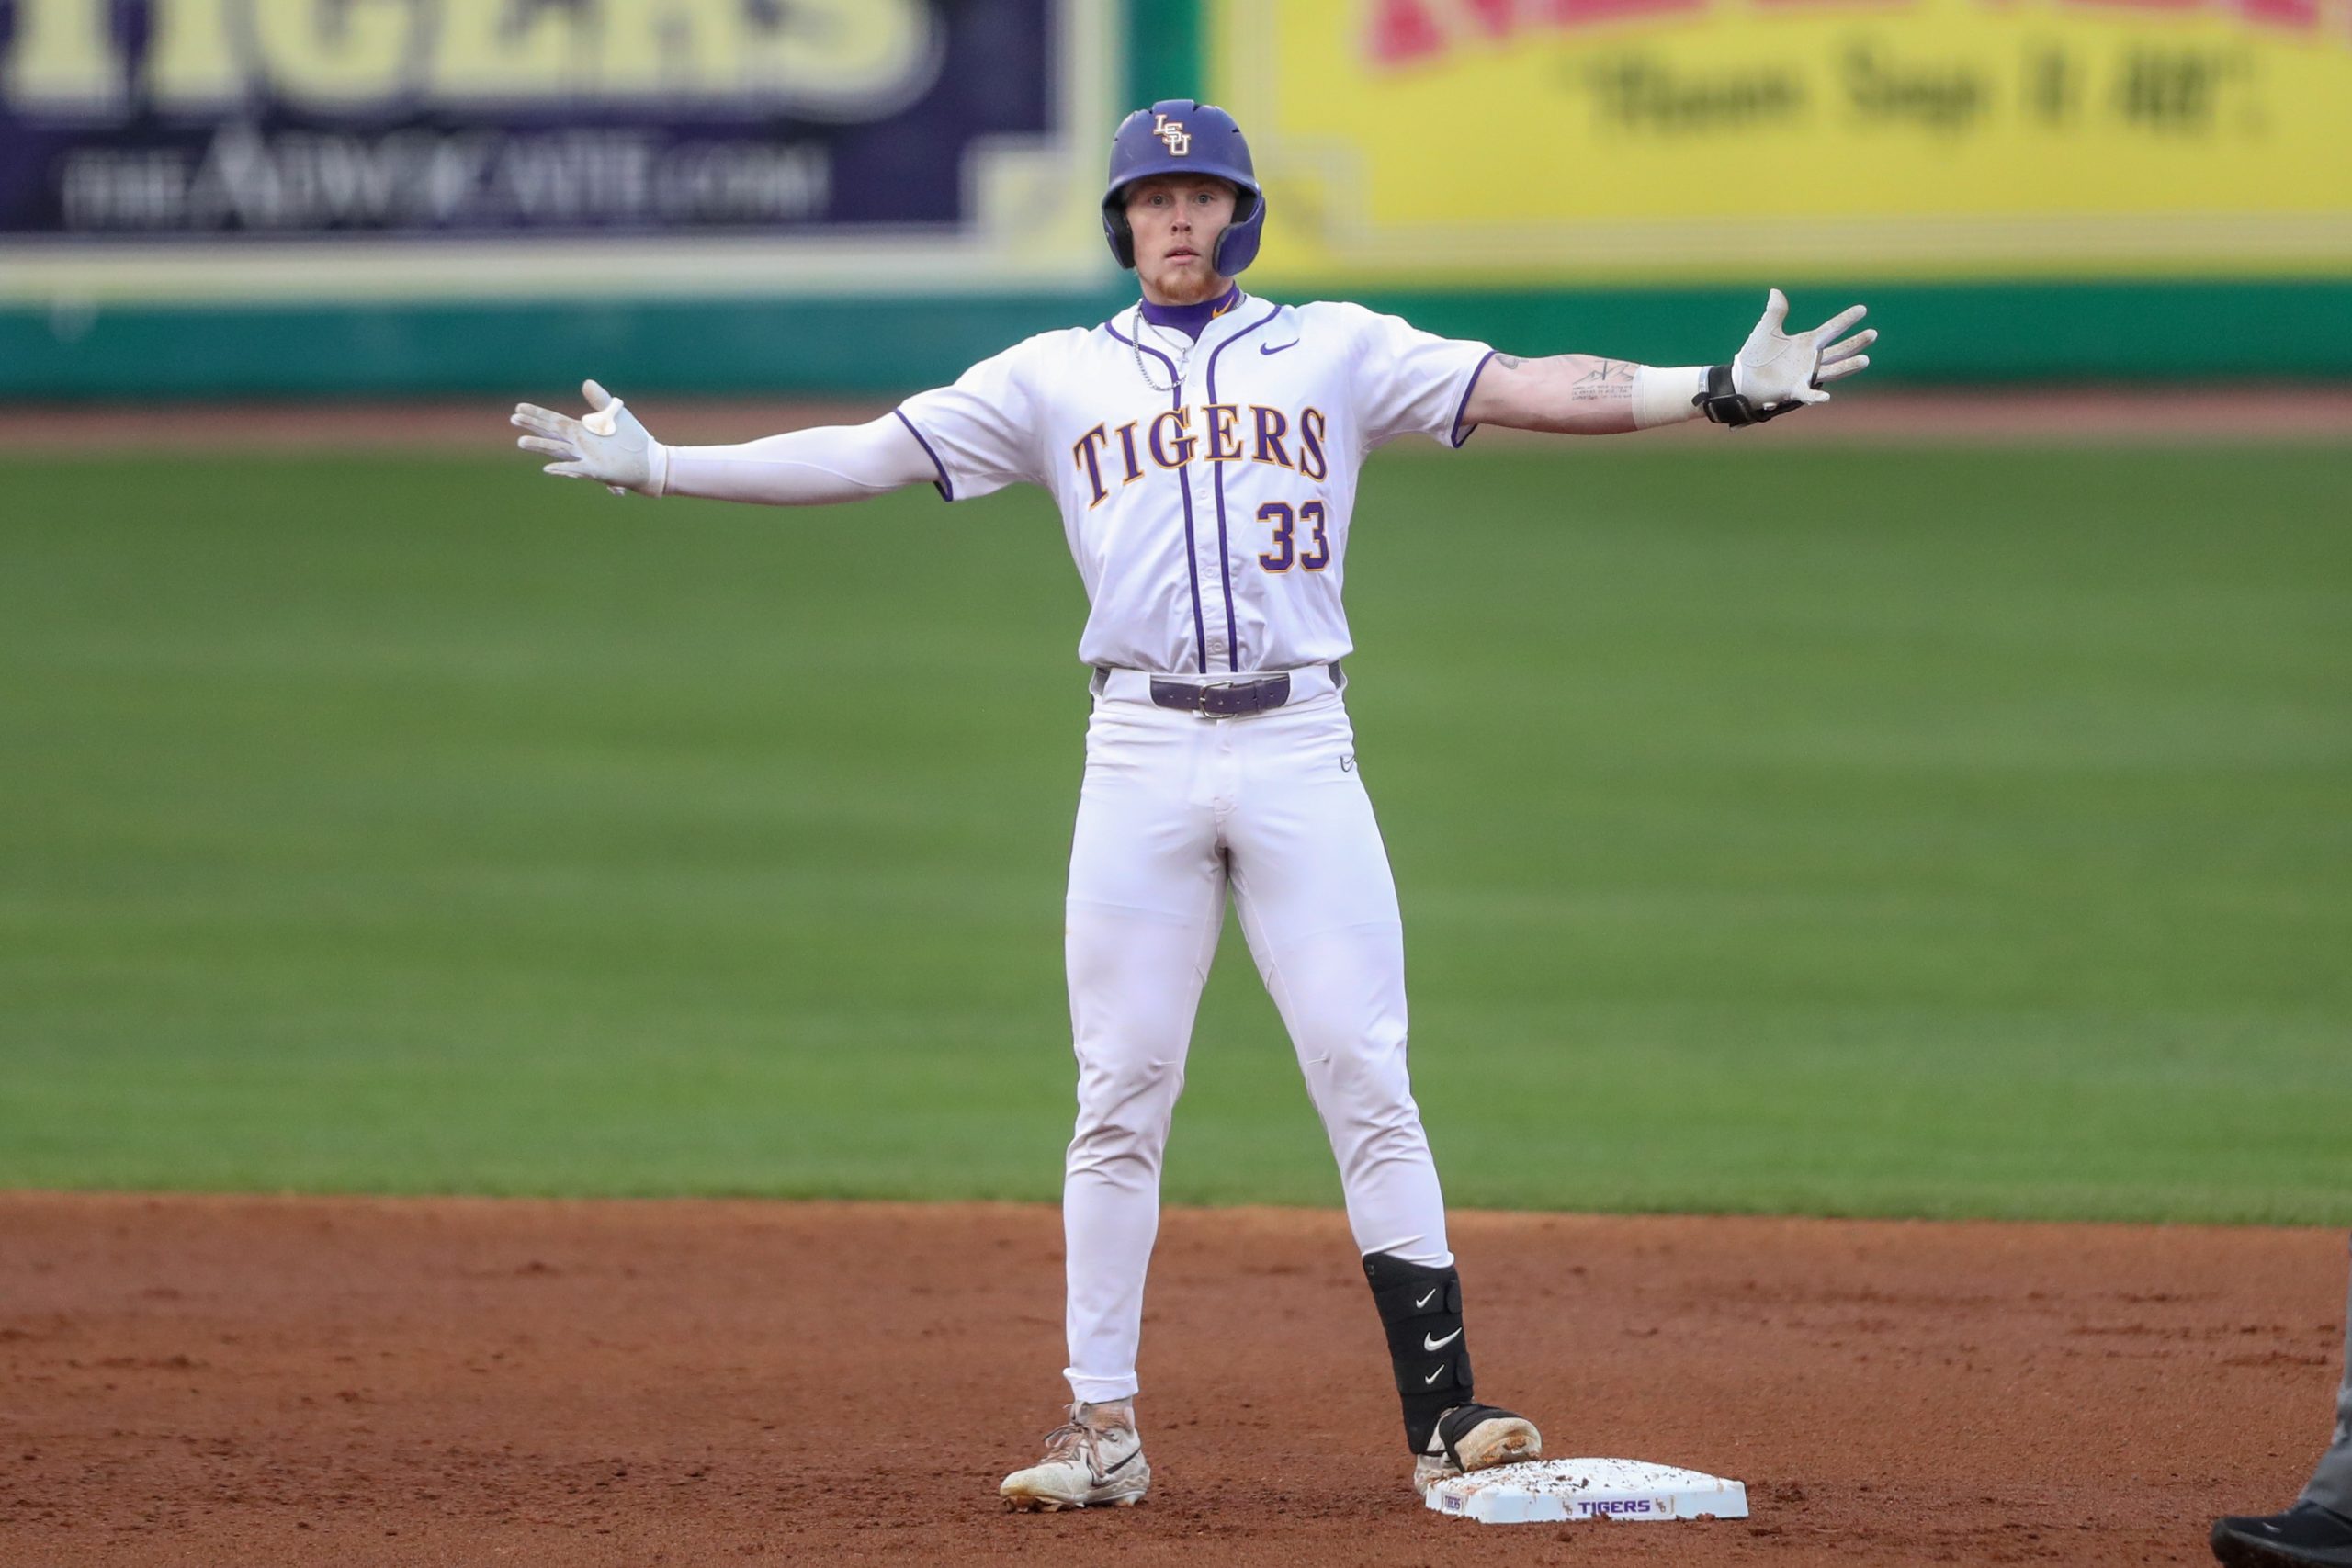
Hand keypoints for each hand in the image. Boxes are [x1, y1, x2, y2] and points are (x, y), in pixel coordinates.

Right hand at [511, 380, 667, 496]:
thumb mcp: (616, 414)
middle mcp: (580, 445)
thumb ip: (599, 400)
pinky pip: (576, 470)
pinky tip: (547, 469)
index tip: (518, 407)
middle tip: (512, 418)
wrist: (650, 462)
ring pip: (558, 451)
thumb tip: (585, 383)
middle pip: (551, 434)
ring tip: (521, 441)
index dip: (537, 415)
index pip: (553, 421)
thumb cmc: (632, 440)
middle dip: (533, 426)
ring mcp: (586, 459)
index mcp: (582, 431)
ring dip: (540, 446)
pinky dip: (562, 470)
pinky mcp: (597, 471)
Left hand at [1730, 290, 1875, 409]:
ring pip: (1832, 370)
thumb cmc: (1755, 355)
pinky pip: (1808, 394)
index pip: (1831, 329)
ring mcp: (1805, 375)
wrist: (1742, 377)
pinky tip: (1827, 396)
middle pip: (1839, 350)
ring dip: (1848, 366)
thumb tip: (1775, 291)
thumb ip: (1776, 311)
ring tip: (1865, 360)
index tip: (1863, 309)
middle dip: (1856, 342)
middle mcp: (1810, 359)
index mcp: (1806, 343)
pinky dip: (1816, 396)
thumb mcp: (1767, 329)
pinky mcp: (1794, 390)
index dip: (1846, 319)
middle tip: (1873, 333)